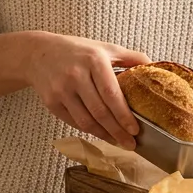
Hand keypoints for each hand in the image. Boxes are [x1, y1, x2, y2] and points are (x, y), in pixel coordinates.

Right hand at [22, 32, 149, 148]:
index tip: (136, 129)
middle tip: (131, 144)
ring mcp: (61, 90)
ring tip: (118, 142)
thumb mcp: (104, 48)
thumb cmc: (77, 50)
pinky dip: (89, 130)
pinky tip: (100, 133)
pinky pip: (73, 122)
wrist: (37, 53)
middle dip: (117, 131)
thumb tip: (155, 67)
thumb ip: (130, 57)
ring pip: (86, 121)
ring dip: (104, 135)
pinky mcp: (51, 102)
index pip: (111, 93)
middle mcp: (76, 75)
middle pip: (100, 111)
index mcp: (94, 60)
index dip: (124, 115)